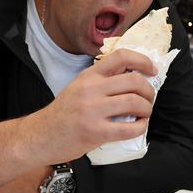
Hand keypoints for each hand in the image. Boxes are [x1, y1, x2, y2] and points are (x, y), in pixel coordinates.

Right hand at [33, 49, 156, 164]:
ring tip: (145, 113)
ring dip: (147, 109)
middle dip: (149, 91)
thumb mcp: (79, 87)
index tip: (152, 70)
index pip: (121, 56)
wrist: (39, 136)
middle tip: (149, 99)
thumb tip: (135, 78)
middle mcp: (91, 89)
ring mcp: (93, 111)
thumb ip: (102, 81)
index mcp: (89, 76)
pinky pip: (129, 128)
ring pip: (135, 103)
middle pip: (134, 81)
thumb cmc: (63, 113)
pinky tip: (139, 126)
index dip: (143, 60)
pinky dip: (141, 127)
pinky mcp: (95, 132)